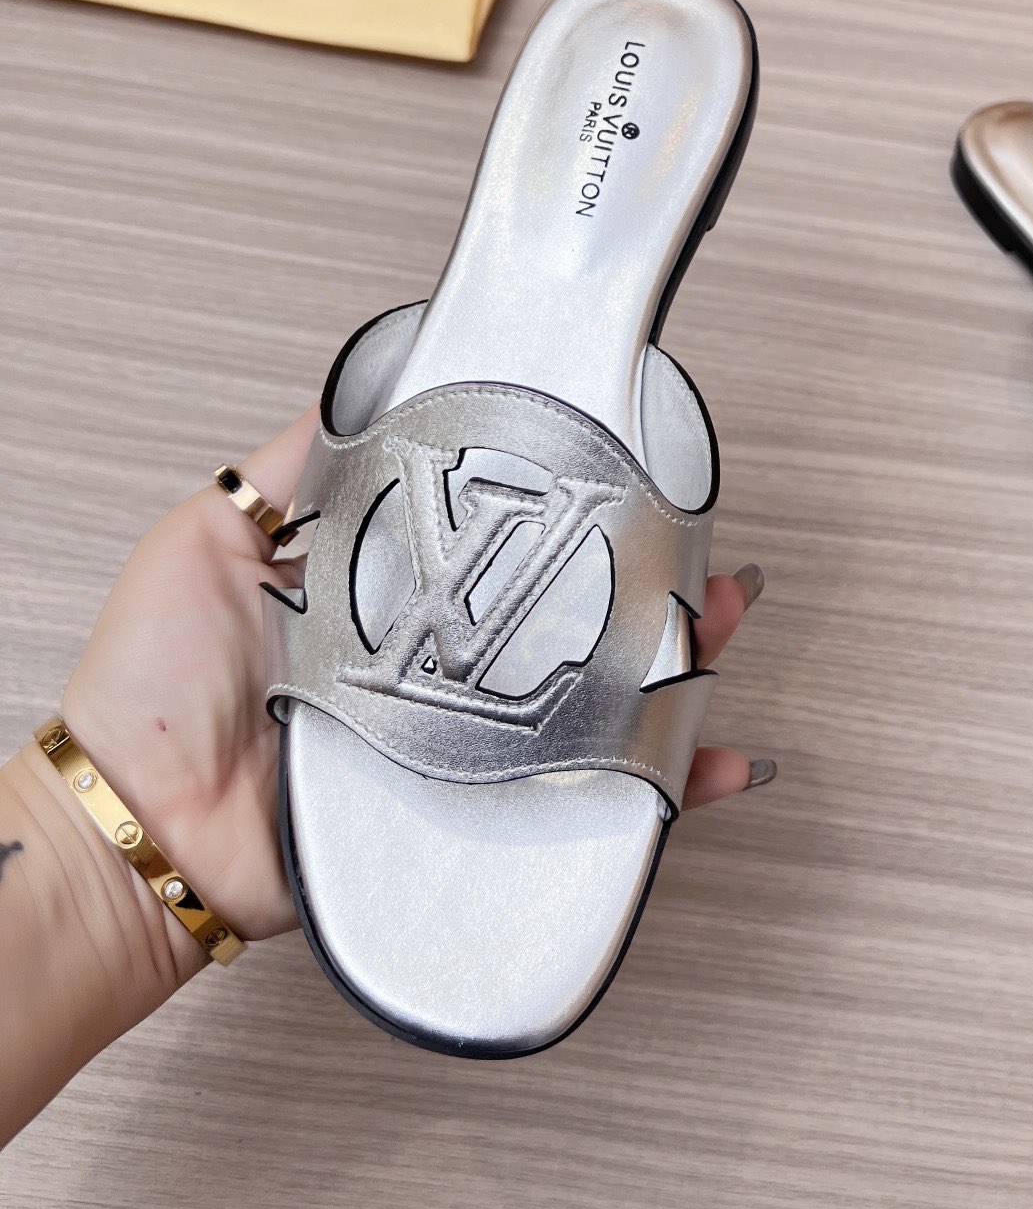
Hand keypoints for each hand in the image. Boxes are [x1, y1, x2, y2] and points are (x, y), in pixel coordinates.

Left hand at [62, 410, 764, 944]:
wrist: (139, 822)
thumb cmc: (157, 686)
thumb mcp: (213, 535)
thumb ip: (293, 468)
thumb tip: (360, 386)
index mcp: (393, 596)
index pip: (508, 544)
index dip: (574, 511)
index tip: (628, 474)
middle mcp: (437, 668)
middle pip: (571, 619)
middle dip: (652, 584)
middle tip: (702, 553)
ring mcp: (459, 743)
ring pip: (593, 701)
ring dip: (674, 667)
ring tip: (718, 623)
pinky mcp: (467, 814)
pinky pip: (577, 802)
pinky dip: (655, 789)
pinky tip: (706, 763)